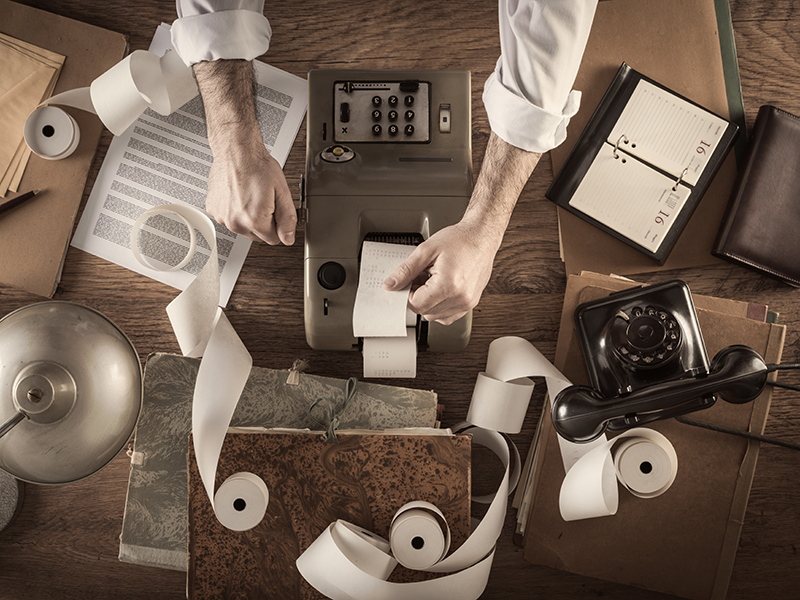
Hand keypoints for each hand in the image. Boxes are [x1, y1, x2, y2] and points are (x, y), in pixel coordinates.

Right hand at [192, 59, 295, 244]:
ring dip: (248, 217)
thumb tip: (288, 238)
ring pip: (243, 228)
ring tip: (250, 196)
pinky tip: (239, 195)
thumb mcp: (282, 191)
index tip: (276, 211)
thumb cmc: (257, 166)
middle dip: (264, 223)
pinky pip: (229, 218)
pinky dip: (234, 210)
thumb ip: (288, 218)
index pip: (274, 239)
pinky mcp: (213, 210)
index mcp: (255, 220)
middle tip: (264, 201)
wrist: (236, 150)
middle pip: (257, 236)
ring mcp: (222, 217)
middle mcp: (236, 222)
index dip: (278, 225)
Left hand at [383, 220, 499, 324]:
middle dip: (417, 297)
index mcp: (448, 285)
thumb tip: (391, 284)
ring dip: (428, 302)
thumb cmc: (459, 240)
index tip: (409, 281)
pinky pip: (448, 316)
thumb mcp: (426, 250)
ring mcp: (467, 303)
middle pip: (425, 312)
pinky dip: (439, 306)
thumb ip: (406, 270)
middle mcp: (460, 298)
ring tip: (432, 280)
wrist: (482, 236)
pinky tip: (441, 289)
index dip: (407, 293)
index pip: (416, 304)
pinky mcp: (471, 303)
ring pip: (435, 316)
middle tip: (420, 277)